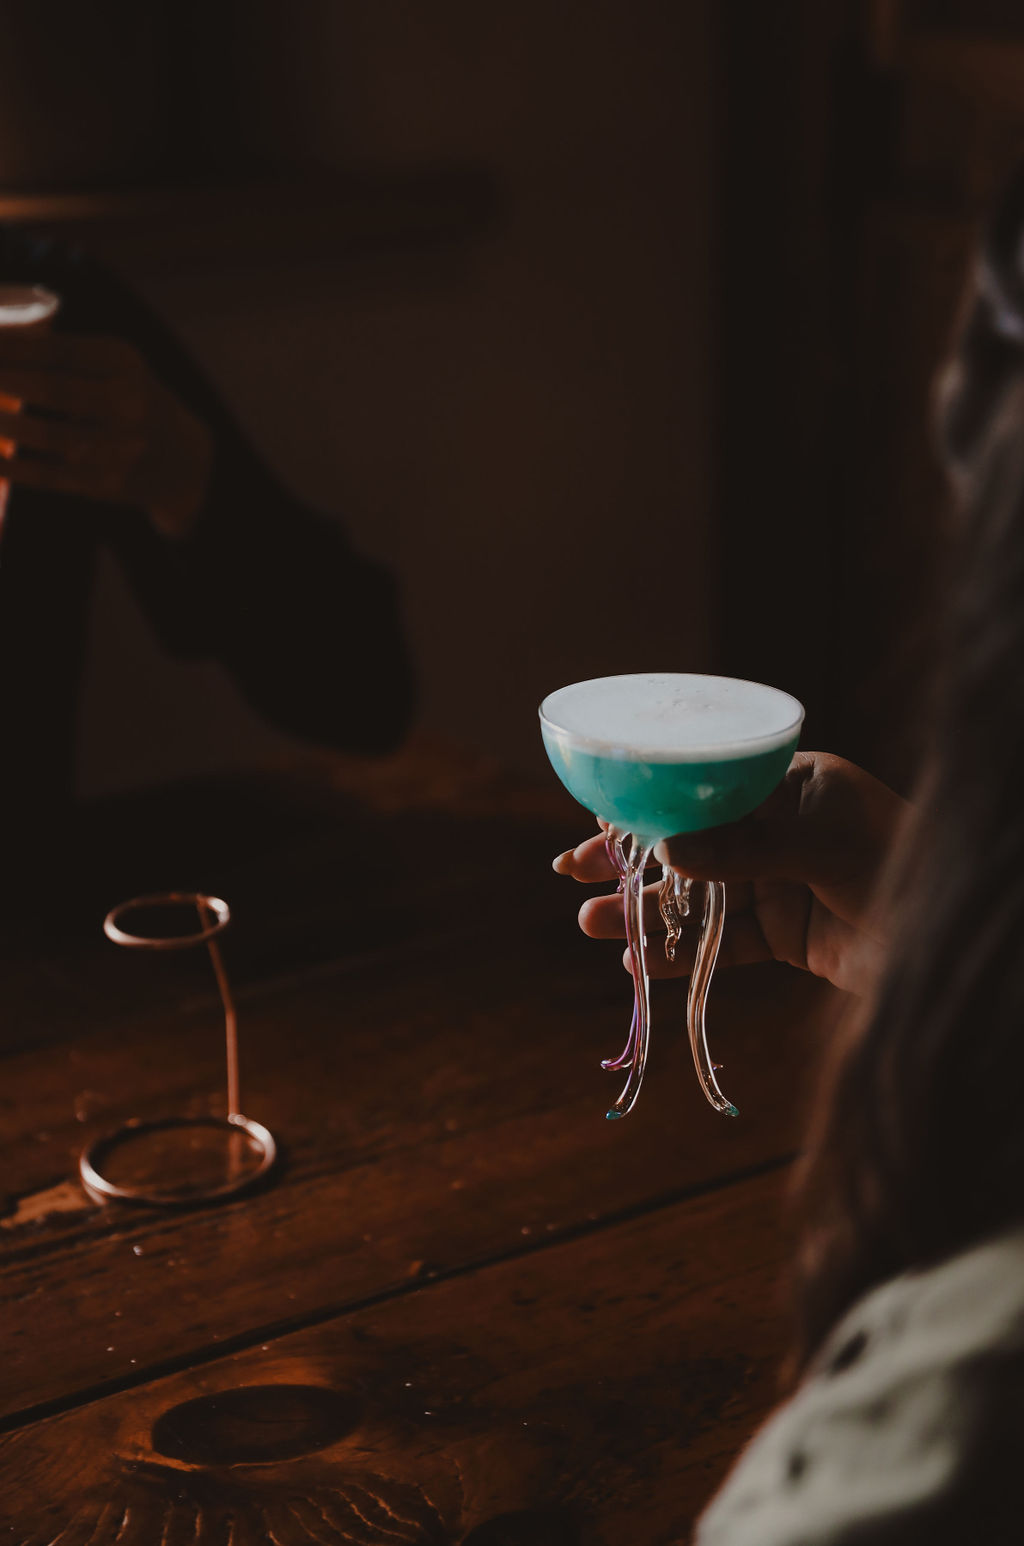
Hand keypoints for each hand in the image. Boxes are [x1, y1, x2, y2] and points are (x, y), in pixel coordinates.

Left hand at [0, 331, 212, 538]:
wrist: (183, 461)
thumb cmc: (133, 400)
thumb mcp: (115, 366)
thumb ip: (64, 354)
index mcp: (124, 365)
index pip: (57, 350)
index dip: (9, 346)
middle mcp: (127, 404)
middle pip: (50, 387)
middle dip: (1, 378)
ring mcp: (118, 448)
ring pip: (47, 433)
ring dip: (1, 422)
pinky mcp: (105, 484)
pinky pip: (49, 474)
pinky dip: (13, 466)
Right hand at [552, 752, 908, 993]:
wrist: (957, 949)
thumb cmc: (905, 867)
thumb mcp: (822, 848)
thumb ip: (746, 850)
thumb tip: (667, 851)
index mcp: (794, 785)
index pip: (707, 787)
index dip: (650, 803)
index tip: (599, 817)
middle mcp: (782, 829)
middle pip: (692, 841)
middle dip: (633, 858)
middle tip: (573, 870)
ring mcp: (782, 882)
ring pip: (700, 897)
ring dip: (648, 913)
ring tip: (594, 924)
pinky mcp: (788, 935)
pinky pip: (724, 943)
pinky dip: (684, 955)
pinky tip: (643, 962)